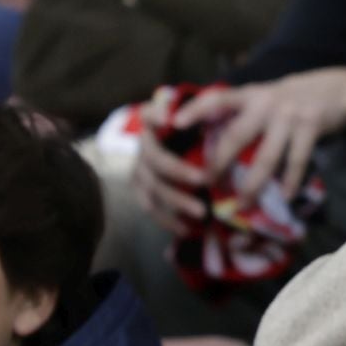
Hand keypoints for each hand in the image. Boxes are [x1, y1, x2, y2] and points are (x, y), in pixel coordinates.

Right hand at [128, 107, 208, 236]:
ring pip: (153, 188)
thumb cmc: (199, 129)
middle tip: (205, 180)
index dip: (156, 117)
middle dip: (179, 170)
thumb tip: (200, 118)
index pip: (150, 116)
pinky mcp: (142, 190)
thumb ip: (200, 115)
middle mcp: (143, 145)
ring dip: (176, 201)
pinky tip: (188, 230)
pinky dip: (169, 220)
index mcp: (154, 122)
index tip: (168, 120)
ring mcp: (140, 169)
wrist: (182, 146)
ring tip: (203, 213)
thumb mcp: (203, 115)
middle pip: (156, 159)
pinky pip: (151, 208)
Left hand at [176, 67, 345, 200]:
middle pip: (236, 136)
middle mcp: (265, 104)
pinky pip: (297, 161)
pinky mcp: (311, 128)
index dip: (195, 109)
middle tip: (207, 185)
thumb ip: (242, 112)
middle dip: (220, 163)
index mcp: (249, 95)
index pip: (216, 99)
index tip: (175, 123)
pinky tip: (285, 196)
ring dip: (254, 183)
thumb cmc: (291, 99)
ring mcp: (288, 117)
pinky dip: (291, 181)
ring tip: (244, 204)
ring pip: (266, 157)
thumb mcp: (263, 97)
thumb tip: (208, 136)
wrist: (335, 89)